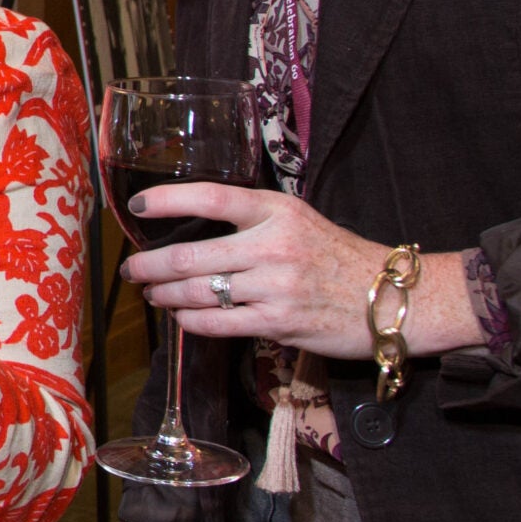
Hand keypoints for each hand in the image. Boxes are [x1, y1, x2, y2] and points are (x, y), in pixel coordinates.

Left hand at [120, 185, 481, 357]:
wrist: (390, 298)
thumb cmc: (338, 257)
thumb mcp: (298, 220)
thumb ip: (252, 219)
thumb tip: (194, 224)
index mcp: (277, 211)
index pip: (212, 197)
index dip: (168, 200)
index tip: (137, 206)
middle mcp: (273, 246)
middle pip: (190, 255)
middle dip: (149, 265)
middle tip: (131, 269)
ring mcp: (275, 287)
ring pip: (198, 293)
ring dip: (164, 295)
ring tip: (152, 293)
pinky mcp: (278, 324)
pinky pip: (217, 324)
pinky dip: (190, 321)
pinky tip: (181, 317)